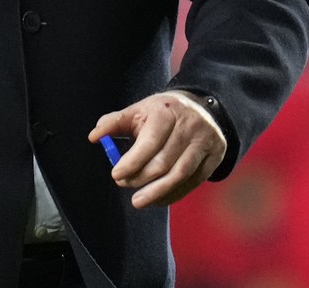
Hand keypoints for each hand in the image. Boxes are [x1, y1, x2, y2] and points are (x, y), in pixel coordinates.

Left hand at [88, 91, 226, 207]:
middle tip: (124, 184)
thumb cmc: (162, 113)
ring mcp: (205, 141)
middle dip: (141, 178)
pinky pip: (193, 182)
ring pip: (180, 174)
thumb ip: (115, 122)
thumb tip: (94, 137)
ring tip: (138, 201)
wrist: (201, 106)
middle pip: (164, 161)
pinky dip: (174, 194)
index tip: (116, 175)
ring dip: (157, 192)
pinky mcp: (214, 156)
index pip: (150, 141)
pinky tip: (158, 198)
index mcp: (167, 111)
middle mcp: (189, 125)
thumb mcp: (139, 110)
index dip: (132, 161)